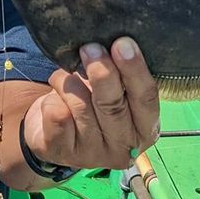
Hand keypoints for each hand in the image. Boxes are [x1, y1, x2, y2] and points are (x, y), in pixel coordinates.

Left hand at [35, 38, 159, 169]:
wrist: (53, 132)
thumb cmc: (93, 102)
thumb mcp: (115, 91)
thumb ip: (121, 75)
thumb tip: (116, 44)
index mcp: (146, 128)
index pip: (146, 99)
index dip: (135, 70)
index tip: (122, 43)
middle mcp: (123, 147)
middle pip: (114, 105)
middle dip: (102, 73)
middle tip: (90, 48)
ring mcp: (92, 155)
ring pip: (81, 107)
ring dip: (71, 82)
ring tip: (67, 74)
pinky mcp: (62, 153)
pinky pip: (57, 115)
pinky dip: (53, 97)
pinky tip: (55, 96)